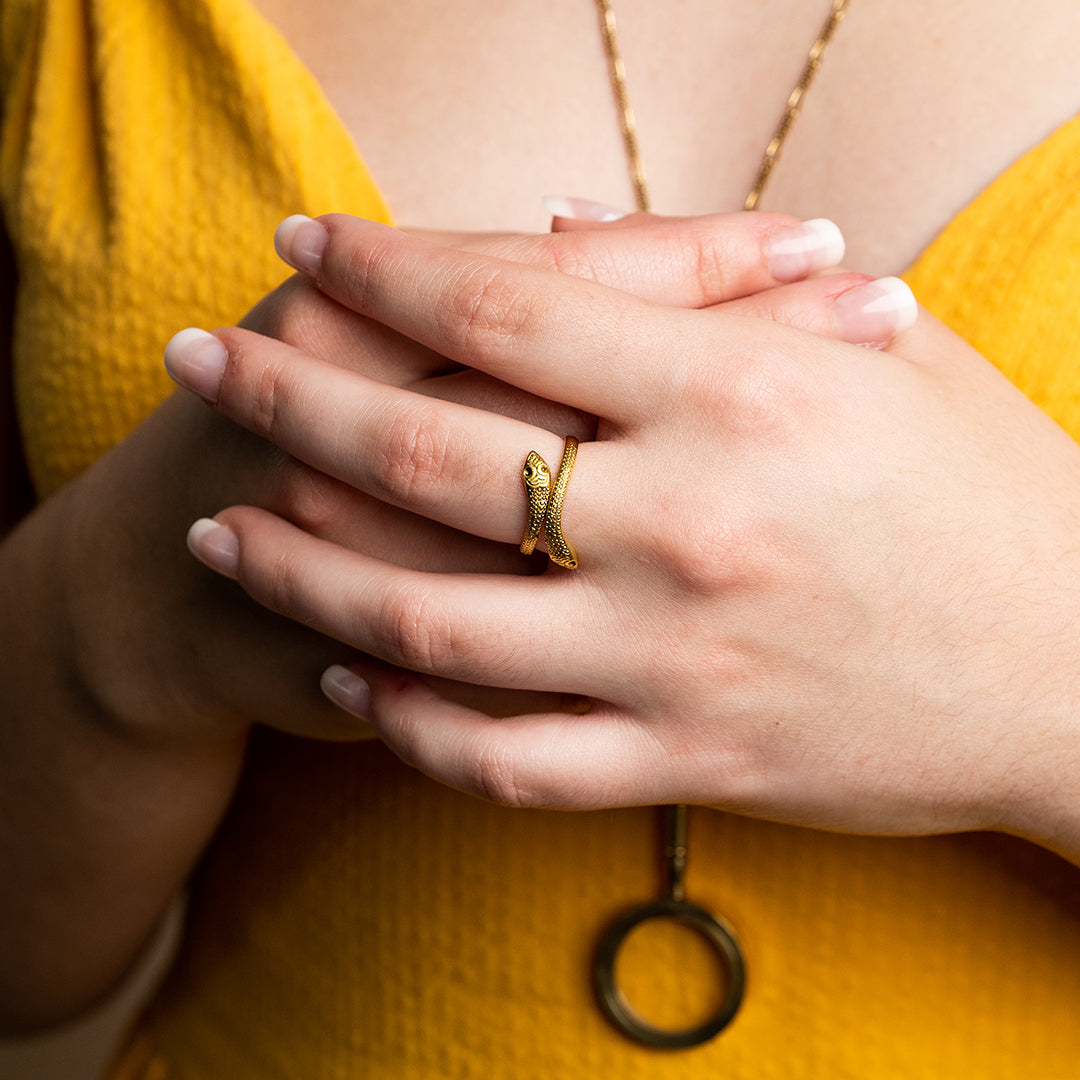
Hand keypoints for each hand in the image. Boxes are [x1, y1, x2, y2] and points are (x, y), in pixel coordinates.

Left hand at [5, 209, 871, 1028]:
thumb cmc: (997, 496)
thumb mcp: (883, 355)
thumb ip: (723, 282)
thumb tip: (568, 226)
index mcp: (745, 393)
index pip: (510, 301)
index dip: (385, 263)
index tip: (305, 240)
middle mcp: (692, 524)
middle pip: (428, 452)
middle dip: (285, 396)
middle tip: (199, 364)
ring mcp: (679, 659)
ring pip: (429, 624)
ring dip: (301, 574)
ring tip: (223, 529)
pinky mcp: (688, 764)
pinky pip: (503, 758)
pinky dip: (406, 723)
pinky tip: (350, 682)